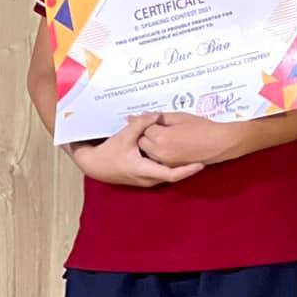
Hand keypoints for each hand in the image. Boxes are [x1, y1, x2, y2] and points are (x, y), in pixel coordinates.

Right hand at [69, 114, 205, 188]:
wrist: (93, 165)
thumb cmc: (108, 152)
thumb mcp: (125, 136)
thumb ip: (142, 125)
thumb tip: (157, 115)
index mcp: (144, 171)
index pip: (171, 175)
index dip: (187, 170)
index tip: (201, 163)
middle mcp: (148, 179)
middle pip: (173, 174)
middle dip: (188, 166)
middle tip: (203, 156)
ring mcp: (146, 181)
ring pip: (168, 174)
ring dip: (180, 166)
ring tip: (195, 155)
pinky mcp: (145, 178)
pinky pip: (162, 172)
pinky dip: (171, 165)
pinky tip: (179, 156)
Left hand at [137, 113, 238, 167]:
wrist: (219, 143)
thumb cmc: (203, 127)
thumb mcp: (180, 117)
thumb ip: (160, 117)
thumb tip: (143, 115)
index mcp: (161, 137)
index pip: (144, 128)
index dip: (150, 122)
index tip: (157, 119)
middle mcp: (159, 152)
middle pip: (141, 141)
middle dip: (147, 134)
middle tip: (159, 127)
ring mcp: (164, 161)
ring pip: (147, 152)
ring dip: (150, 144)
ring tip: (163, 136)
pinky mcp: (170, 167)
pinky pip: (156, 159)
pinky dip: (157, 152)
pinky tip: (168, 145)